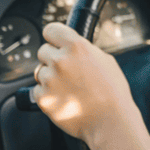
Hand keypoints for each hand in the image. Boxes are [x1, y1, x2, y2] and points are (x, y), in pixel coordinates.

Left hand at [33, 22, 144, 147]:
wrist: (109, 120)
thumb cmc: (112, 91)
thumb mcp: (104, 60)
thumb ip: (84, 50)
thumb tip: (72, 47)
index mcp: (76, 46)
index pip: (50, 29)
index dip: (53, 36)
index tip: (55, 42)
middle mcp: (60, 61)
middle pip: (42, 51)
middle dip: (52, 58)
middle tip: (67, 70)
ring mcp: (49, 80)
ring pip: (39, 71)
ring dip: (50, 77)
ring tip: (68, 87)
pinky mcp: (42, 98)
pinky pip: (37, 90)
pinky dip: (48, 94)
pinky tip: (64, 98)